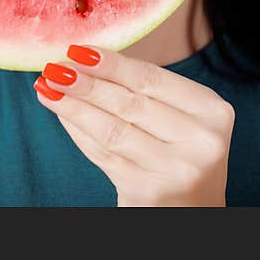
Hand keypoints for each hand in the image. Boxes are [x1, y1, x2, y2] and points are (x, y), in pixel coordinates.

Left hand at [34, 44, 233, 206]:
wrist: (194, 210)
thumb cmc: (181, 151)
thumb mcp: (182, 116)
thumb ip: (146, 89)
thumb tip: (84, 57)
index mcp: (212, 112)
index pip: (151, 79)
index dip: (111, 63)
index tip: (77, 49)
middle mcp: (201, 142)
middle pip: (129, 103)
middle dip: (86, 83)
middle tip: (53, 66)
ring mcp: (175, 170)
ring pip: (111, 129)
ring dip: (74, 106)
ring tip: (47, 88)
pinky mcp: (147, 192)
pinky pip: (103, 155)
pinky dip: (78, 132)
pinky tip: (62, 115)